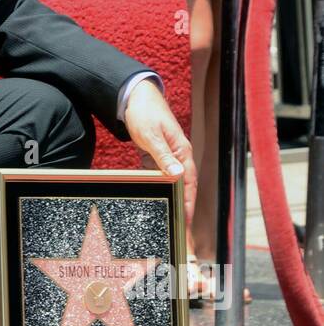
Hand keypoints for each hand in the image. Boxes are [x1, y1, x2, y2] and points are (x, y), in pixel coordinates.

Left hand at [123, 79, 196, 226]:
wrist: (135, 96)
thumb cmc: (145, 113)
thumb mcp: (152, 136)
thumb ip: (164, 156)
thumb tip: (179, 174)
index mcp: (182, 151)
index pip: (189, 182)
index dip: (188, 203)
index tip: (186, 222)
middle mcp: (178, 155)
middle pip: (183, 186)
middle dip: (182, 207)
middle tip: (180, 230)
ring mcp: (168, 156)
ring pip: (172, 183)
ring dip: (171, 199)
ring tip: (170, 220)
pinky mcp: (156, 155)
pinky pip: (159, 175)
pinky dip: (157, 187)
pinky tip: (153, 198)